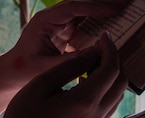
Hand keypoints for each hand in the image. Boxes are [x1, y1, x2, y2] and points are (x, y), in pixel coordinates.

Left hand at [3, 0, 129, 80]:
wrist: (12, 72)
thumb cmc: (24, 70)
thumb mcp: (46, 68)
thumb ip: (70, 61)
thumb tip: (97, 51)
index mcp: (45, 20)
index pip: (74, 8)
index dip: (96, 7)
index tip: (115, 6)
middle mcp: (52, 16)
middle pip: (81, 1)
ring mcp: (58, 20)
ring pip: (83, 4)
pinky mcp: (63, 27)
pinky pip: (84, 15)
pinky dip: (99, 10)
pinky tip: (111, 5)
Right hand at [4, 32, 126, 117]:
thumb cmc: (24, 113)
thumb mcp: (42, 84)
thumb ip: (70, 66)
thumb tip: (93, 52)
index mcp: (84, 101)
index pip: (111, 68)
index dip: (109, 48)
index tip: (103, 35)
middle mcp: (96, 115)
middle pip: (120, 81)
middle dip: (114, 59)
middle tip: (100, 45)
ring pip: (117, 94)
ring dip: (111, 74)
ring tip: (93, 60)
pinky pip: (108, 105)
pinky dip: (105, 87)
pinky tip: (87, 80)